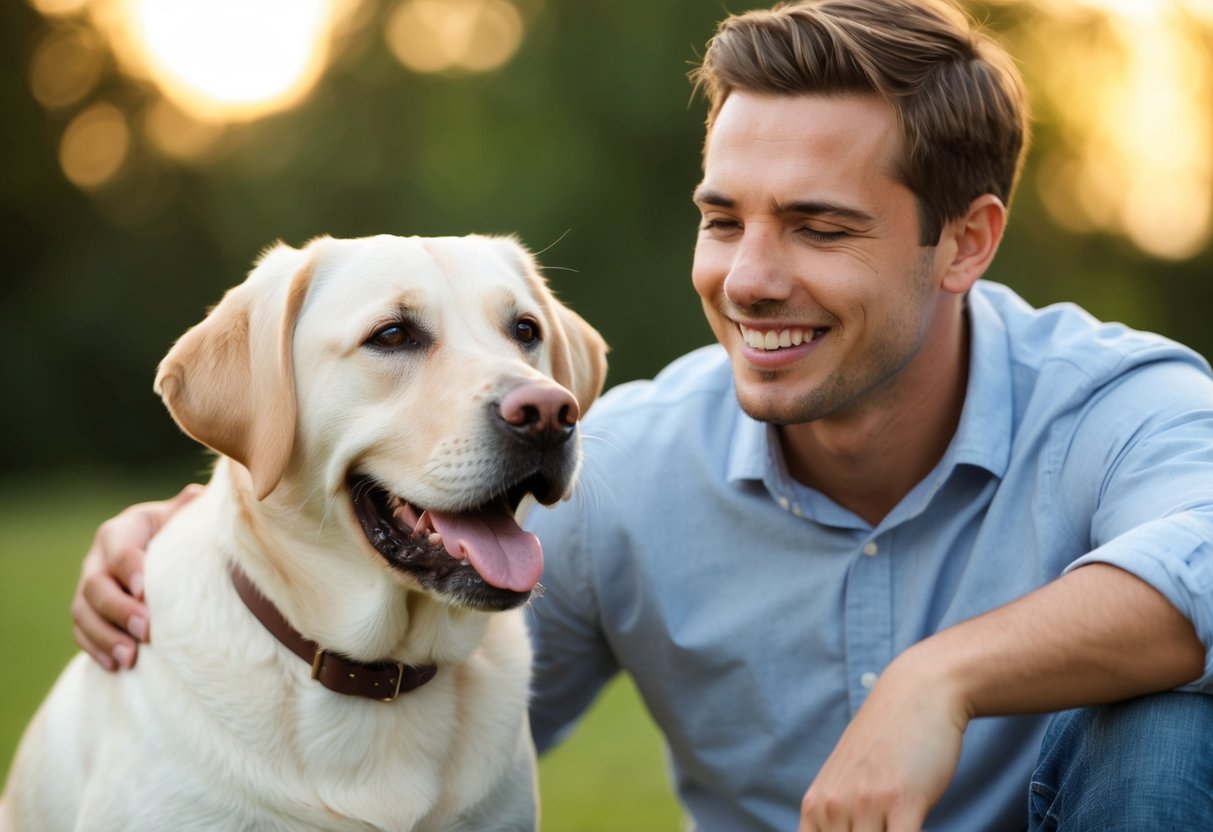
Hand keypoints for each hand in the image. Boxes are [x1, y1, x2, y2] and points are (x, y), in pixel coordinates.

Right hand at [71, 484, 203, 669]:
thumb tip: (200, 496)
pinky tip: (115, 666)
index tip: (144, 589)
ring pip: (83, 612)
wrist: (163, 552)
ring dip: (104, 636)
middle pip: (95, 585)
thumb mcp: (182, 517)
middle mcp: (98, 559)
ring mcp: (89, 587)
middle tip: (146, 629)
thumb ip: (189, 509)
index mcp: (121, 531)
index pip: (119, 548)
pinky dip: (95, 649)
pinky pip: (81, 632)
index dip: (128, 567)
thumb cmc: (178, 533)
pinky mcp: (88, 612)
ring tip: (129, 657)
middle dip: (119, 610)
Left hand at [799, 648, 969, 831]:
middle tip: (881, 831)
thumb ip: (838, 816)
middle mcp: (834, 806)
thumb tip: (839, 830)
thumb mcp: (849, 778)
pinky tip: (913, 830)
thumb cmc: (889, 740)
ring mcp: (866, 804)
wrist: (918, 693)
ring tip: (898, 828)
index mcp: (817, 806)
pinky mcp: (902, 802)